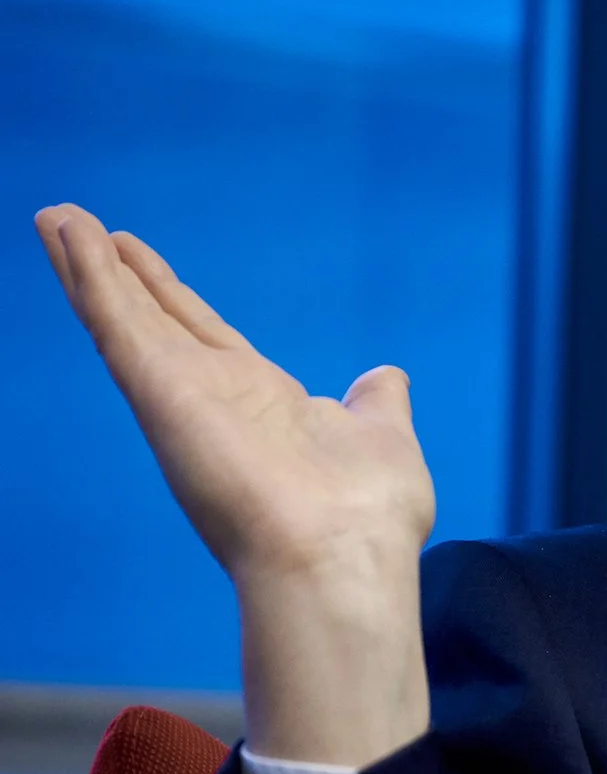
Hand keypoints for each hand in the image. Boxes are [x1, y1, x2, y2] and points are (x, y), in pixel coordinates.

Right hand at [35, 203, 433, 766]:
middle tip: (74, 226)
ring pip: (124, 315)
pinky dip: (90, 276)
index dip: (170, 297)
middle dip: (118, 275)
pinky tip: (67, 233)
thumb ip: (376, 404)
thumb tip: (384, 376)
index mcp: (263, 403)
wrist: (341, 559)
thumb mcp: (382, 438)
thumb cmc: (368, 518)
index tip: (138, 258)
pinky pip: (116, 322)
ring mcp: (183, 393)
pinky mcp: (160, 391)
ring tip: (56, 214)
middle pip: (153, 319)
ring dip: (87, 265)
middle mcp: (215, 396)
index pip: (205, 336)